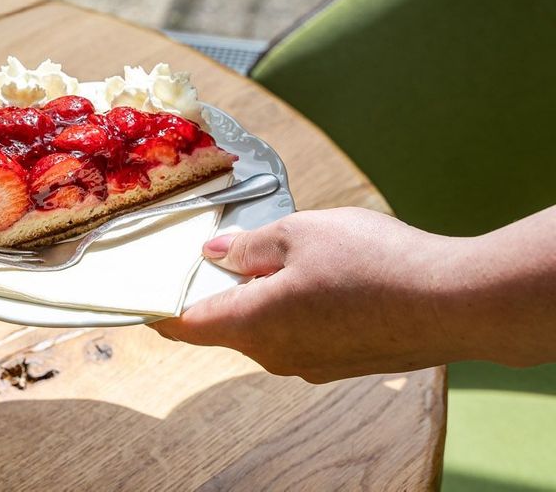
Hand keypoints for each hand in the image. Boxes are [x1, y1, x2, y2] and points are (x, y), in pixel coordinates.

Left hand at [151, 208, 466, 382]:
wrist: (456, 303)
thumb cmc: (372, 263)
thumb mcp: (298, 233)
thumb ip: (249, 247)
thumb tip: (216, 254)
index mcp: (253, 325)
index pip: (185, 325)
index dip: (157, 308)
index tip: (140, 293)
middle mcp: (276, 355)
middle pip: (225, 324)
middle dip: (215, 289)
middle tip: (211, 249)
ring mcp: (312, 363)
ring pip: (265, 327)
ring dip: (259, 295)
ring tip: (274, 251)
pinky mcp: (343, 361)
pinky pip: (299, 332)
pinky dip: (291, 305)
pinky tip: (314, 274)